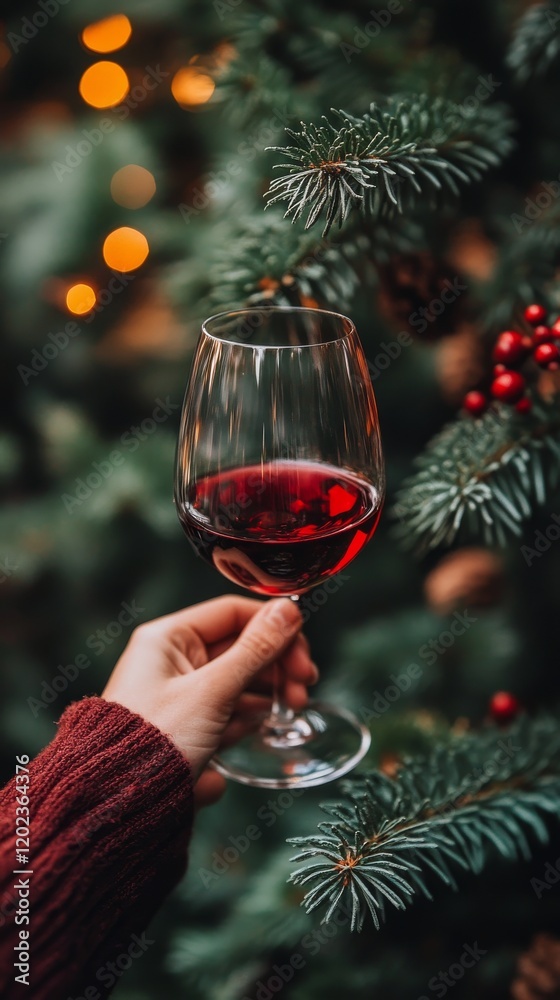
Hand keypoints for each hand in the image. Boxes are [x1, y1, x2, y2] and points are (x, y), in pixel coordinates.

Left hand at [101, 596, 317, 806]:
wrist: (119, 803)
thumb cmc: (154, 740)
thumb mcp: (212, 691)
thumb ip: (254, 650)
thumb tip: (288, 612)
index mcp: (168, 638)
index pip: (233, 613)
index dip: (273, 628)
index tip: (302, 651)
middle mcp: (173, 659)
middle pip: (240, 646)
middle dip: (277, 664)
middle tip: (303, 686)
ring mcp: (181, 692)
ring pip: (239, 678)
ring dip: (269, 689)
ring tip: (291, 708)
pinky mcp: (188, 722)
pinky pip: (229, 706)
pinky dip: (250, 711)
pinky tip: (267, 722)